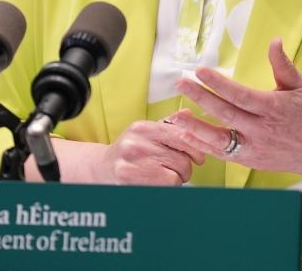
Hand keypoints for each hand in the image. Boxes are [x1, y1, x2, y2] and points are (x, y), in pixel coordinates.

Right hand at [92, 119, 207, 184]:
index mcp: (143, 128)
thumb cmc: (130, 150)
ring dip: (176, 180)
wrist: (103, 167)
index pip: (181, 136)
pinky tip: (156, 184)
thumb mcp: (146, 132)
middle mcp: (137, 144)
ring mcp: (133, 164)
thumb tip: (189, 113)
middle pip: (182, 161)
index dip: (195, 150)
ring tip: (163, 177)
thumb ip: (168, 125)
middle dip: (185, 169)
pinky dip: (166, 189)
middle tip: (176, 170)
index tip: (199, 158)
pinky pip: (165, 188)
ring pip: (176, 177)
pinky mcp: (131, 182)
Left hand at [170, 38, 301, 176]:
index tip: (200, 71)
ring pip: (220, 139)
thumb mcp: (298, 86)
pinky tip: (186, 133)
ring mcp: (253, 147)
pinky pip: (222, 153)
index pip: (241, 95)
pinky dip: (202, 145)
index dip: (219, 83)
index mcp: (272, 108)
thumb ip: (283, 64)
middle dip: (201, 98)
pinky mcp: (248, 160)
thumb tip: (274, 41)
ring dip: (196, 127)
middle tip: (181, 83)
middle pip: (226, 114)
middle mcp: (261, 129)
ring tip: (176, 114)